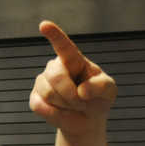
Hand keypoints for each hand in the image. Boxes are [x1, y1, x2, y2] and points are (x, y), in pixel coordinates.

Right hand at [29, 21, 115, 136]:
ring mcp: (43, 81)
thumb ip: (101, 87)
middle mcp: (55, 67)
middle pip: (56, 76)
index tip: (44, 25)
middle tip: (82, 103)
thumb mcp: (109, 91)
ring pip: (48, 93)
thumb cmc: (98, 99)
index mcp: (74, 60)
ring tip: (73, 107)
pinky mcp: (35, 97)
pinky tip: (62, 112)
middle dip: (71, 95)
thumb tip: (81, 91)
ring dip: (66, 106)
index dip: (54, 35)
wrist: (87, 120)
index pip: (64, 46)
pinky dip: (55, 115)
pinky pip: (40, 106)